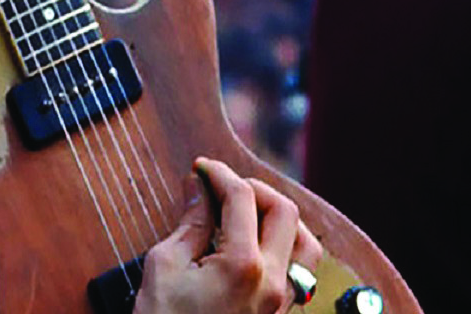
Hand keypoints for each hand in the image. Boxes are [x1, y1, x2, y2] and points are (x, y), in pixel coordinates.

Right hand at [133, 158, 324, 313]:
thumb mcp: (164, 267)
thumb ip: (190, 223)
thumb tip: (198, 187)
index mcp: (244, 266)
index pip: (241, 198)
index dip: (219, 174)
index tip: (201, 169)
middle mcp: (274, 282)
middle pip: (284, 212)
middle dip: (253, 189)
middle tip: (222, 186)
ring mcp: (282, 301)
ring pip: (305, 242)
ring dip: (279, 217)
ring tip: (246, 212)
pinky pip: (300, 270)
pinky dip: (284, 245)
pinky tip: (255, 244)